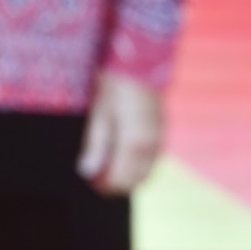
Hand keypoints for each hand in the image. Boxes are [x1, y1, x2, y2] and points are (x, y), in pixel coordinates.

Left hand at [77, 71, 163, 194]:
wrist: (140, 63)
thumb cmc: (115, 86)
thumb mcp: (99, 115)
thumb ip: (95, 146)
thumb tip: (88, 172)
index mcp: (134, 142)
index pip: (121, 179)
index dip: (105, 186)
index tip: (91, 184)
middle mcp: (151, 144)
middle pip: (135, 180)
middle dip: (117, 184)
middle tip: (98, 182)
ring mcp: (160, 138)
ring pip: (147, 172)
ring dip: (129, 177)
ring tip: (110, 171)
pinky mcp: (162, 132)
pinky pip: (153, 160)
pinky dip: (139, 166)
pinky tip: (125, 160)